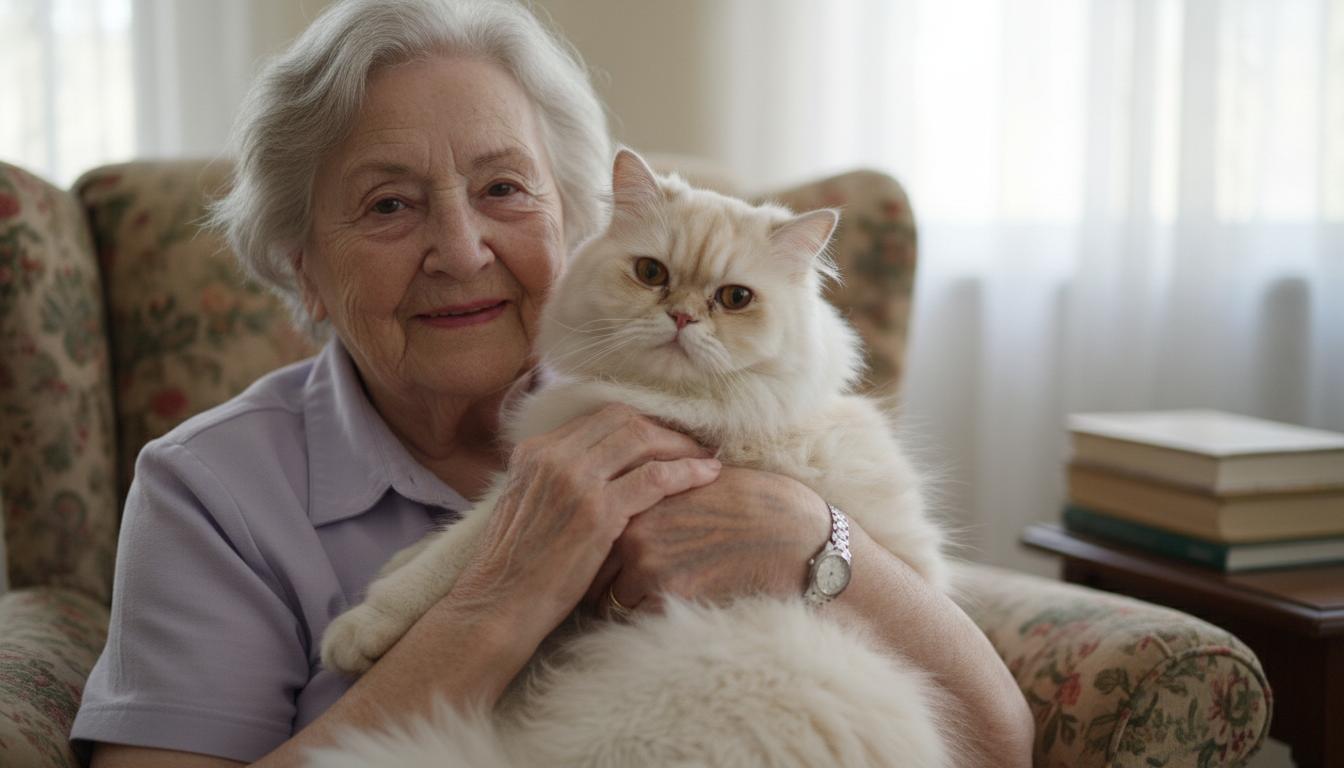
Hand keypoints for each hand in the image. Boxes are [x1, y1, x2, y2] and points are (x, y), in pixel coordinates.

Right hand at [450, 404, 721, 638]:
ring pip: (642, 440)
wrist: (496, 606)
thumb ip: (553, 480)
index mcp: (534, 451)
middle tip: (694, 445)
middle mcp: (553, 456)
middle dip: (664, 429)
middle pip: (624, 420)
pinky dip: (686, 472)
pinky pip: (655, 479)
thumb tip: (594, 471)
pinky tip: (708, 476)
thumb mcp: (524, 506)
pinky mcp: (596, 512)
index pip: (600, 418)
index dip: (641, 424)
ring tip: (706, 458)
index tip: (666, 438)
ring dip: (681, 446)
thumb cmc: (514, 569)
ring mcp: (575, 481)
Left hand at [590, 467, 830, 613]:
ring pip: (612, 602)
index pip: (593, 535)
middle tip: (612, 592)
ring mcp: (649, 565)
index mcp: (635, 498)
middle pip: (594, 573)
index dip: (596, 553)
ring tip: (649, 602)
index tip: (602, 564)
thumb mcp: (692, 482)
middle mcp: (633, 531)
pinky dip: (650, 619)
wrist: (791, 533)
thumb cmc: (749, 504)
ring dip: (625, 606)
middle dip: (602, 584)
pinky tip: (674, 608)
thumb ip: (652, 493)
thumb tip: (622, 504)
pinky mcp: (671, 595)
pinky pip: (639, 619)